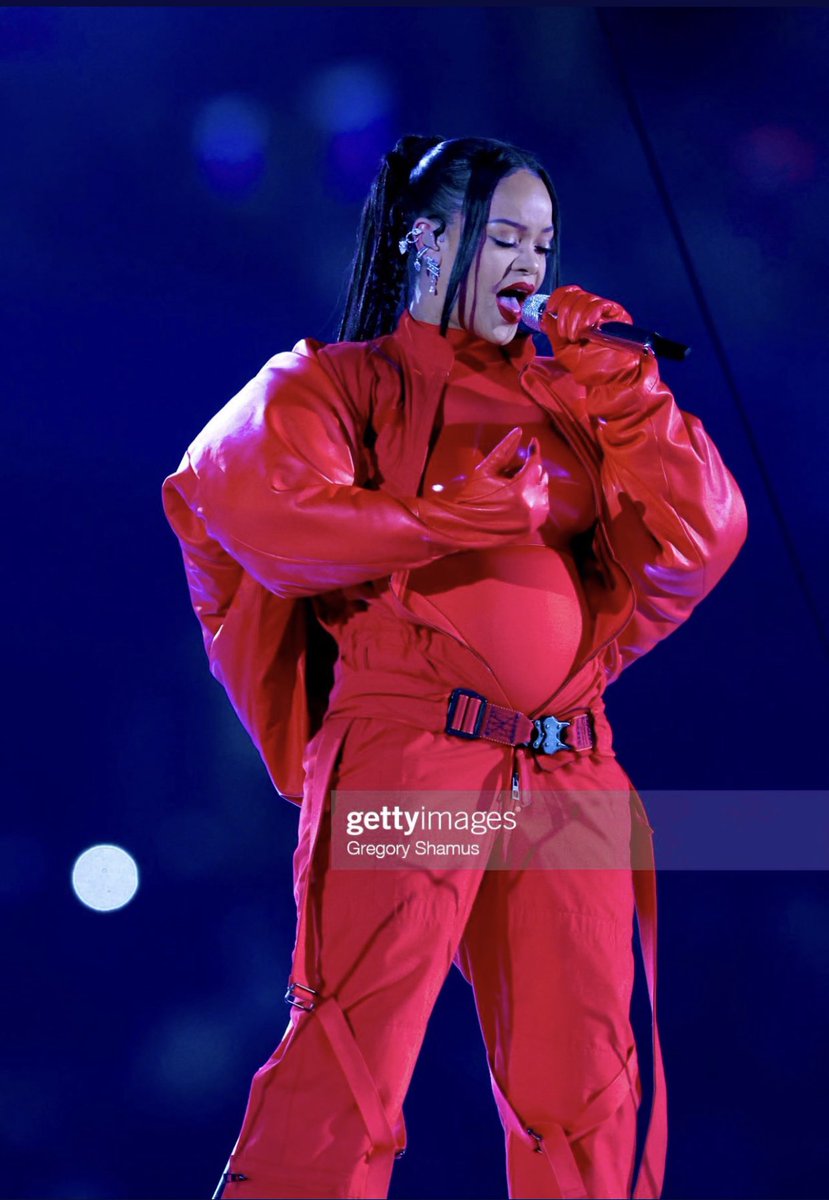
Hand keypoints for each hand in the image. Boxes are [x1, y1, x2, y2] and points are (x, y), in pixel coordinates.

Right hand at [432, 427, 549, 537]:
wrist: (464, 528)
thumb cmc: (472, 497)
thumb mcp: (485, 470)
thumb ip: (504, 449)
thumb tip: (519, 431)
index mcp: (520, 488)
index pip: (536, 463)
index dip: (535, 451)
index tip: (533, 441)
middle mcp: (531, 505)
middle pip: (541, 477)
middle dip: (530, 470)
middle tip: (512, 472)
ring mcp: (534, 518)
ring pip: (543, 492)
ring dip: (532, 485)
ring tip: (511, 488)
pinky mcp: (532, 528)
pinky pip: (542, 507)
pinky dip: (534, 500)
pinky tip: (519, 500)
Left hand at [543, 284, 645, 386]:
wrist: (611, 378)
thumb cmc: (591, 368)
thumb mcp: (564, 353)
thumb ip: (554, 334)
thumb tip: (546, 316)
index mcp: (578, 316)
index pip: (567, 294)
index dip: (557, 298)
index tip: (550, 310)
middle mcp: (591, 311)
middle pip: (574, 295)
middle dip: (564, 314)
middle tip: (566, 334)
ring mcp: (604, 312)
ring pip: (585, 299)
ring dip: (574, 318)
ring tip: (576, 338)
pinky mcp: (617, 314)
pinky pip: (600, 305)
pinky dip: (588, 315)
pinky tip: (587, 330)